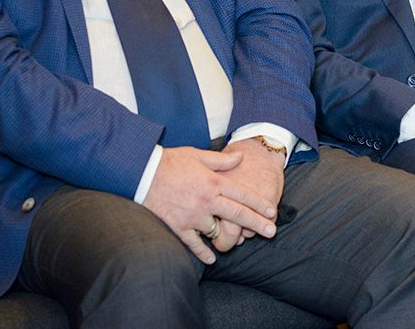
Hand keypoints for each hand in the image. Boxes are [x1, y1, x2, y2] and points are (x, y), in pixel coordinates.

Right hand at [142, 146, 278, 263]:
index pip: (243, 194)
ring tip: (239, 243)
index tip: (272, 212)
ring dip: (228, 237)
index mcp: (214, 182)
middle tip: (271, 232)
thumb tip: (241, 156)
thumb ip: (222, 160)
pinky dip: (204, 252)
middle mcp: (207, 200)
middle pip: (238, 215)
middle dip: (257, 224)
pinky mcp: (178, 226)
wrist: (142, 172)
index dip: (259, 204)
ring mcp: (192, 215)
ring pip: (217, 231)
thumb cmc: (170, 162)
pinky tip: (212, 259)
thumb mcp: (198, 155)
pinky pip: (194, 244)